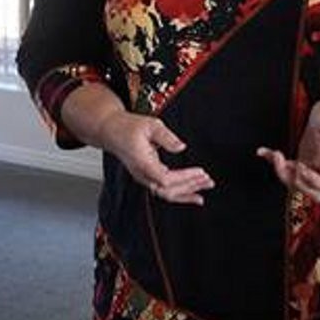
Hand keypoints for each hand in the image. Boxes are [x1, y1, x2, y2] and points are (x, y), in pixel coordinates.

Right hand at [95, 110, 213, 204]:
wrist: (111, 131)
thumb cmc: (128, 127)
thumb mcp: (150, 125)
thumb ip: (167, 137)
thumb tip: (181, 146)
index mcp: (142, 163)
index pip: (166, 179)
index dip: (184, 178)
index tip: (200, 171)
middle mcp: (142, 174)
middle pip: (168, 190)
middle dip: (190, 187)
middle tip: (209, 181)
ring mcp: (144, 178)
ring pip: (166, 194)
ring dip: (187, 192)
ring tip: (204, 189)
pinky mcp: (147, 177)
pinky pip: (164, 190)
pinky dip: (180, 193)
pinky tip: (193, 194)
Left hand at [257, 96, 319, 200]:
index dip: (316, 180)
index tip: (304, 167)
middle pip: (313, 193)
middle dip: (297, 181)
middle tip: (290, 166)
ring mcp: (309, 169)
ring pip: (294, 185)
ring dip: (282, 172)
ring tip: (277, 155)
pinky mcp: (297, 164)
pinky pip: (283, 170)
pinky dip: (271, 160)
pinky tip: (264, 151)